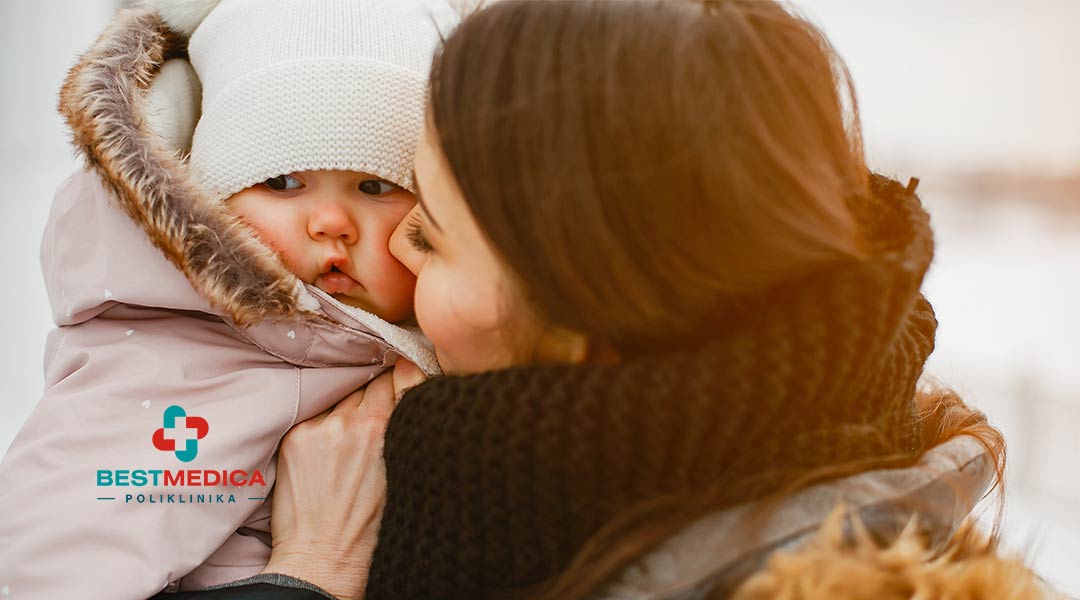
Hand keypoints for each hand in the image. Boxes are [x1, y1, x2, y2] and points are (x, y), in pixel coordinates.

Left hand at [262, 361, 426, 599]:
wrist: (324, 558)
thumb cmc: (370, 524)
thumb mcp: (404, 470)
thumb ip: (406, 421)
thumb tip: (409, 376)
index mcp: (383, 429)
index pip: (395, 378)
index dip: (399, 380)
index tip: (400, 382)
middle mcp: (349, 422)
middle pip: (366, 384)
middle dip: (373, 395)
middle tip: (373, 420)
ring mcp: (318, 428)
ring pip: (340, 398)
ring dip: (347, 408)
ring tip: (348, 440)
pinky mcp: (294, 437)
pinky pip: (315, 414)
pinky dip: (323, 423)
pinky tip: (327, 448)